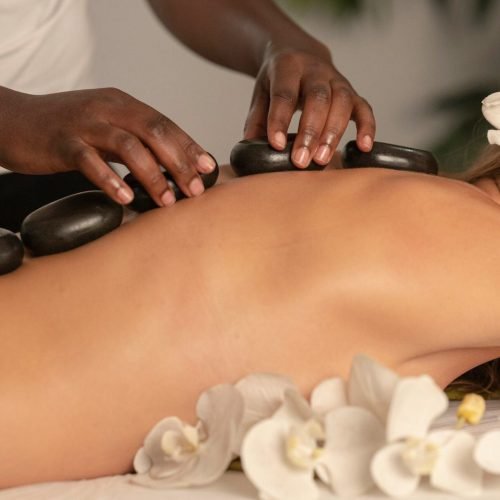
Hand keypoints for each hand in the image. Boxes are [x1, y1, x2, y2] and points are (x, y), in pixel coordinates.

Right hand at [0, 87, 216, 205]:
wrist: (12, 120)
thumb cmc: (65, 131)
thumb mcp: (105, 129)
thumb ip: (134, 143)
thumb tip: (170, 168)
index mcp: (122, 104)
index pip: (165, 123)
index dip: (189, 146)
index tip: (208, 168)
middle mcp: (107, 108)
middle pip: (155, 132)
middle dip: (179, 163)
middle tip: (195, 190)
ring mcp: (84, 123)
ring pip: (128, 146)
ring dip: (153, 176)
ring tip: (166, 200)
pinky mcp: (62, 142)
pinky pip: (90, 161)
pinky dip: (111, 180)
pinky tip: (126, 198)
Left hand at [244, 41, 374, 167]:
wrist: (299, 53)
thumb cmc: (278, 81)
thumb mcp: (261, 92)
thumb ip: (257, 119)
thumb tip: (250, 149)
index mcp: (288, 66)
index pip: (284, 93)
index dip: (280, 120)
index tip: (276, 145)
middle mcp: (316, 70)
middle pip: (317, 98)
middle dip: (309, 132)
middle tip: (300, 161)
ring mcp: (337, 79)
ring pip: (342, 102)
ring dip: (333, 133)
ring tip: (322, 160)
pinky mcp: (352, 92)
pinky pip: (364, 108)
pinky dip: (367, 127)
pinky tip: (363, 147)